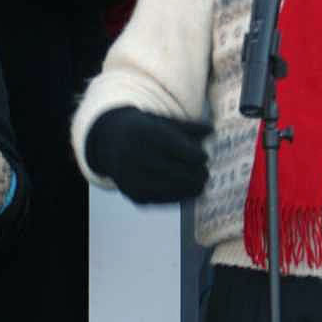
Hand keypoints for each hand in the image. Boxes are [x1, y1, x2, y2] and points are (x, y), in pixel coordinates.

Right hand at [85, 107, 209, 203]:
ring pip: (171, 188)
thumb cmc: (145, 129)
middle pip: (177, 171)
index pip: (178, 149)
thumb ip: (188, 127)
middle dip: (196, 175)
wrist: (110, 142)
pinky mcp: (134, 195)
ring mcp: (134, 178)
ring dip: (190, 189)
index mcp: (147, 134)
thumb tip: (211, 131)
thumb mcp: (164, 121)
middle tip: (206, 175)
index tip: (204, 156)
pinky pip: (161, 199)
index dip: (196, 155)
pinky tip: (187, 192)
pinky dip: (177, 197)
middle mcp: (137, 156)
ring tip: (200, 185)